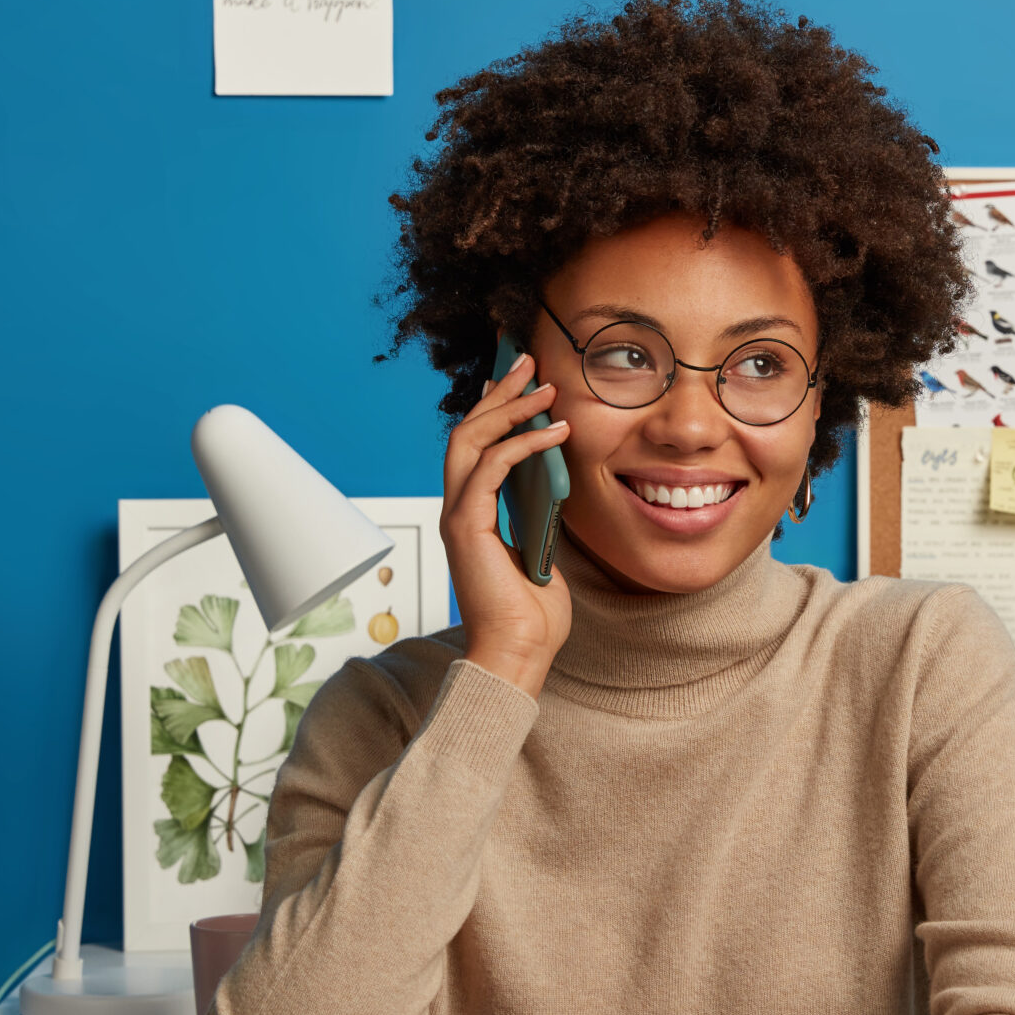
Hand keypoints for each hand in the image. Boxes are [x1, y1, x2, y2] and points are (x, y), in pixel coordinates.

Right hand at [443, 352, 573, 696]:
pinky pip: (491, 468)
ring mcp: (458, 515)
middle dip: (499, 392)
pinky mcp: (467, 526)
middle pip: (467, 430)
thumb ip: (540, 515)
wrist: (520, 652)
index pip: (475, 445)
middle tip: (528, 361)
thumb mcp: (543, 550)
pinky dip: (523, 443)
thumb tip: (556, 482)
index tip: (517, 377)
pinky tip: (555, 432)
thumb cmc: (533, 614)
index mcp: (473, 512)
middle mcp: (458, 508)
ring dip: (510, 408)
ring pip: (471, 440)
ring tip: (547, 387)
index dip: (493, 407)